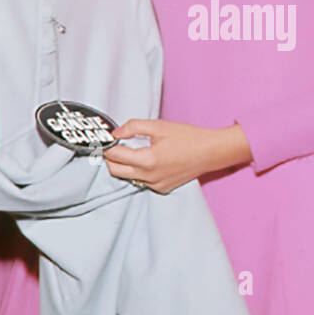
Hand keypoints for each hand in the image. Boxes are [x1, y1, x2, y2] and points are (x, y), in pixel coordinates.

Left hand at [104, 119, 249, 194]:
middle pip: (116, 171)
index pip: (115, 156)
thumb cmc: (187, 137)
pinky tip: (145, 160)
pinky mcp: (162, 188)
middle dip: (110, 158)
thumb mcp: (158, 126)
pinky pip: (142, 182)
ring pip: (128, 178)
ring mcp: (156, 185)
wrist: (210, 152)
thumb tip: (116, 133)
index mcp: (147, 160)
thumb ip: (133, 127)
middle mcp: (149, 176)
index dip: (107, 147)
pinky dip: (138, 172)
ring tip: (129, 151)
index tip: (103, 140)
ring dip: (123, 166)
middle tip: (112, 146)